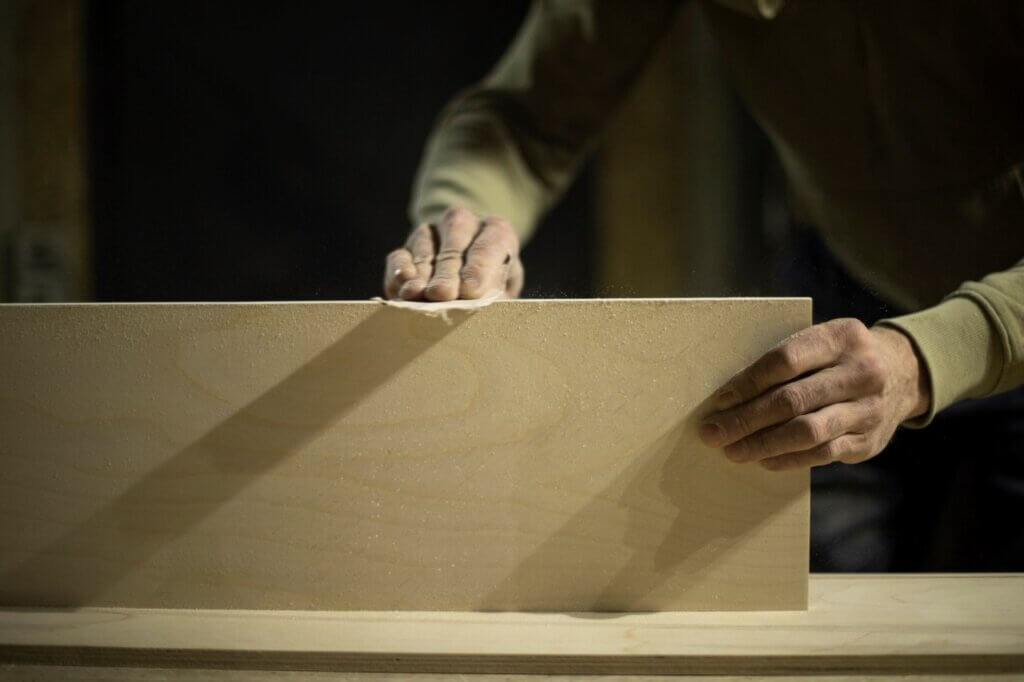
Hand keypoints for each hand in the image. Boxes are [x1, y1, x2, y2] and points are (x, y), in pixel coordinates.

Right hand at [383, 206, 523, 300]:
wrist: (472, 287)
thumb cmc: (493, 290)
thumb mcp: (503, 293)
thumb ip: (494, 297)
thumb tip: (477, 308)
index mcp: (497, 232)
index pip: (490, 245)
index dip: (479, 268)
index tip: (471, 290)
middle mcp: (464, 224)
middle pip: (455, 244)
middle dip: (447, 272)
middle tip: (443, 294)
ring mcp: (432, 234)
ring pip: (425, 248)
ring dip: (422, 274)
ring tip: (417, 294)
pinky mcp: (406, 249)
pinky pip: (399, 256)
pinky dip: (399, 271)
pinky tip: (402, 285)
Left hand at [699, 318, 930, 470]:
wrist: (904, 373)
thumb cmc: (840, 357)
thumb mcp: (822, 342)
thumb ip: (785, 360)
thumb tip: (728, 396)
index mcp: (841, 337)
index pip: (785, 361)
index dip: (747, 383)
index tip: (719, 402)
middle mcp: (861, 371)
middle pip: (793, 400)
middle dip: (746, 420)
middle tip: (713, 433)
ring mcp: (869, 408)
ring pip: (807, 432)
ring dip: (763, 444)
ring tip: (733, 451)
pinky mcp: (870, 440)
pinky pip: (822, 454)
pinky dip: (789, 459)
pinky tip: (763, 460)